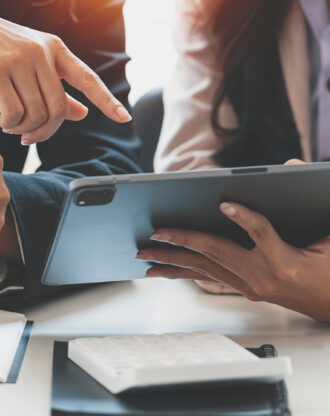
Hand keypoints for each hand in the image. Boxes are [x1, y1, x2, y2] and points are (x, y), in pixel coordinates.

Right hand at [0, 0, 131, 143]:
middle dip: (45, 131)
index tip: (124, 118)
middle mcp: (40, 52)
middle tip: (29, 137)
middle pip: (58, 108)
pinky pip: (12, 113)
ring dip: (23, 129)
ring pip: (35, 114)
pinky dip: (8, 125)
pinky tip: (1, 120)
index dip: (106, 100)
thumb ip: (54, 84)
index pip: (87, 77)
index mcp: (53, 47)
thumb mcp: (26, 58)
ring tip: (10, 125)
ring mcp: (17, 60)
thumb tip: (82, 113)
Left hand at [137, 200, 329, 321]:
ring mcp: (253, 287)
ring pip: (205, 268)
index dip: (244, 218)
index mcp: (289, 262)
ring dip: (172, 260)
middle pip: (218, 253)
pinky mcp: (247, 290)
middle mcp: (265, 277)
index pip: (262, 234)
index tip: (225, 203)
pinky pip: (209, 277)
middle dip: (184, 241)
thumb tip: (291, 165)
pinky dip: (183, 271)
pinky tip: (161, 270)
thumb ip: (315, 198)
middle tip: (156, 232)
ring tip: (143, 254)